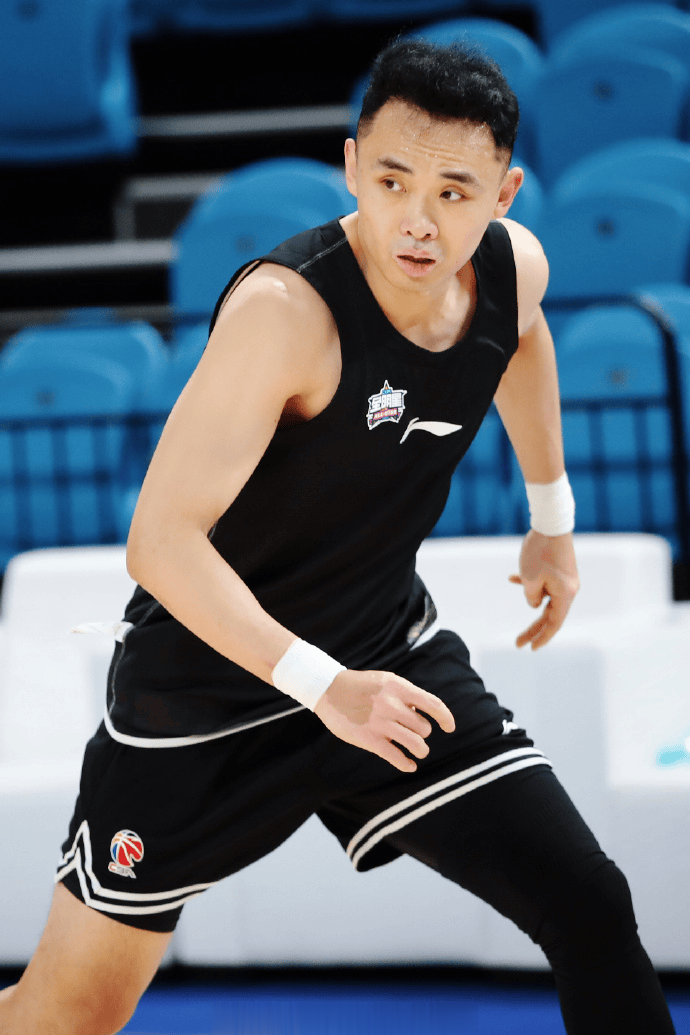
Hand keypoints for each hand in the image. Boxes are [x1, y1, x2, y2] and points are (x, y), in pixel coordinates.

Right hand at [314, 669, 454, 772]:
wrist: (329, 690)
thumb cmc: (362, 686)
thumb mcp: (387, 681)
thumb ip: (407, 695)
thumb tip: (426, 715)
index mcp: (398, 687)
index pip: (433, 704)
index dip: (446, 718)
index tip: (450, 728)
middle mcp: (392, 704)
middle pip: (425, 728)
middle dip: (423, 733)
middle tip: (413, 732)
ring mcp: (380, 723)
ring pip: (417, 744)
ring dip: (420, 750)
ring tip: (417, 750)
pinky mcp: (369, 739)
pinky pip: (397, 757)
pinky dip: (407, 764)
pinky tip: (409, 765)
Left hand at [509, 530, 578, 650]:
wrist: (552, 522)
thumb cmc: (540, 552)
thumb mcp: (530, 579)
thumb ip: (531, 597)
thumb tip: (535, 604)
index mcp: (565, 595)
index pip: (554, 624)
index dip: (542, 638)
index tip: (530, 648)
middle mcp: (569, 589)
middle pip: (550, 614)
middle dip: (533, 628)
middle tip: (517, 643)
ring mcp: (566, 578)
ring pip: (546, 597)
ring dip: (530, 598)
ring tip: (514, 585)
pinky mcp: (560, 568)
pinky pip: (545, 582)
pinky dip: (532, 582)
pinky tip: (513, 577)